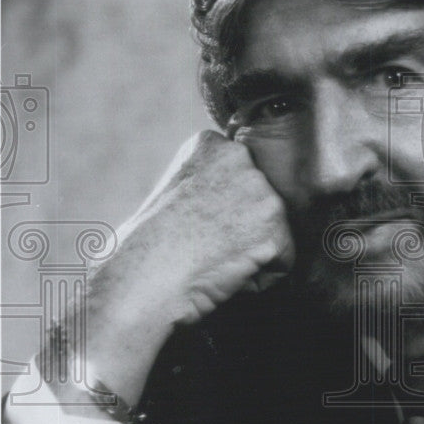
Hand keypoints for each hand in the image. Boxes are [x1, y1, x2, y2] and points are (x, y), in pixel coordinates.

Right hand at [79, 131, 294, 404]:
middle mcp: (242, 159)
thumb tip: (230, 204)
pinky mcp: (275, 231)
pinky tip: (224, 273)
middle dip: (241, 229)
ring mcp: (262, 193)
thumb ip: (208, 185)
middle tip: (203, 244)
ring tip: (210, 258)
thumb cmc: (143, 247)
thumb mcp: (174, 191)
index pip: (241, 179)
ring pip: (273, 233)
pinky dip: (257, 278)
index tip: (193, 223)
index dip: (219, 211)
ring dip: (249, 254)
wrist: (142, 278)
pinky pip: (281, 263)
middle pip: (262, 204)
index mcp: (210, 144)